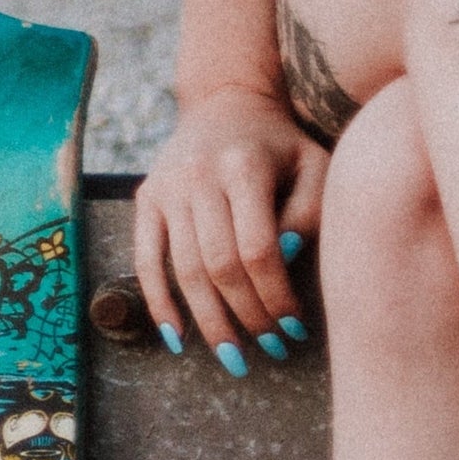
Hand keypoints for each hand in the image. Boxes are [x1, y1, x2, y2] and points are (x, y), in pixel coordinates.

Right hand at [133, 83, 327, 373]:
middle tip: (270, 348)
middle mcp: (199, 176)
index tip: (294, 329)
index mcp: (243, 166)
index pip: (258, 249)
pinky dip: (160, 304)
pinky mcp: (146, 198)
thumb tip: (280, 261)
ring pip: (186, 271)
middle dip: (247, 316)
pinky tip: (179, 339)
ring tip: (234, 357)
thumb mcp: (312, 167)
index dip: (275, 296)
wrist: (226, 102)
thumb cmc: (280, 147)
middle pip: (220, 266)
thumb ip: (307, 214)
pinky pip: (147, 261)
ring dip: (210, 322)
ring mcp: (167, 188)